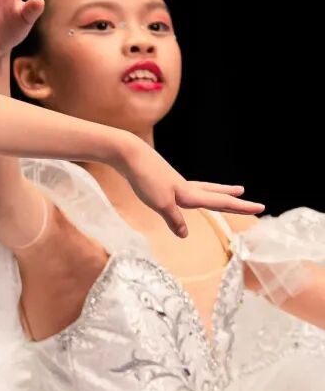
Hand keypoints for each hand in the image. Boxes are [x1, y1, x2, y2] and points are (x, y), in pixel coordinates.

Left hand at [118, 138, 264, 237]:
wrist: (130, 155)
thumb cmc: (145, 179)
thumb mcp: (160, 203)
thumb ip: (173, 219)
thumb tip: (185, 235)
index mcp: (190, 194)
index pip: (221, 203)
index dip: (241, 208)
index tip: (261, 207)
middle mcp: (188, 188)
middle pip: (218, 196)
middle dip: (238, 202)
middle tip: (256, 204)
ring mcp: (178, 183)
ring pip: (207, 189)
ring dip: (223, 192)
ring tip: (237, 190)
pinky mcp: (167, 181)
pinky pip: (191, 189)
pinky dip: (200, 192)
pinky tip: (194, 194)